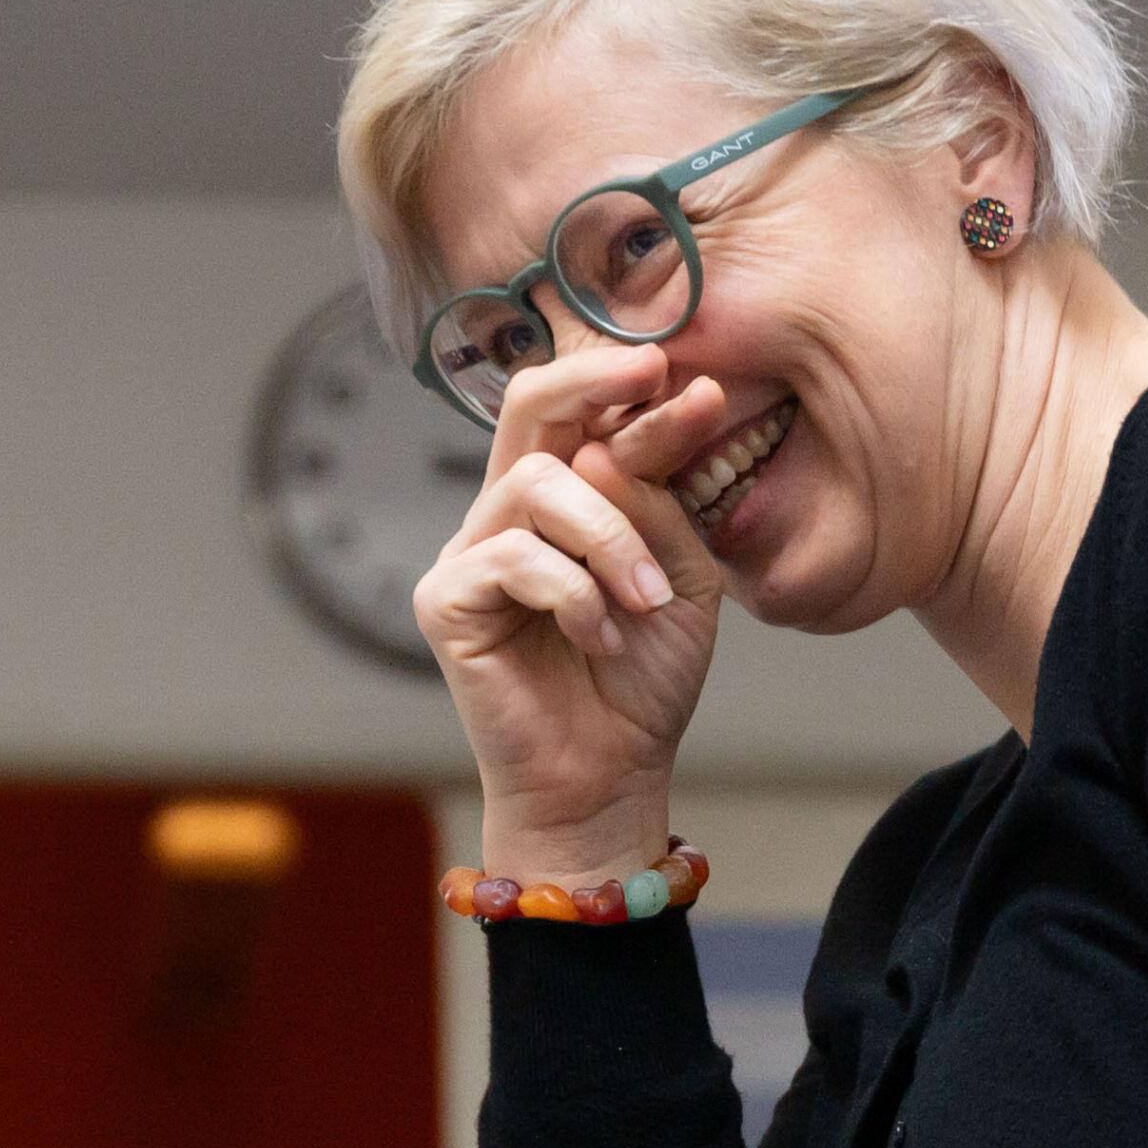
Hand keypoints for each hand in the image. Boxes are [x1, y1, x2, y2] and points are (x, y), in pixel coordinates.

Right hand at [414, 344, 729, 885]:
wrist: (610, 773)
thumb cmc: (643, 679)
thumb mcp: (678, 579)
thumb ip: (657, 507)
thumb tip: (616, 442)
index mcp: (572, 499)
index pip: (593, 419)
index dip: (639, 392)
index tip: (703, 387)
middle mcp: (513, 513)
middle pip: (529, 407)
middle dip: (592, 380)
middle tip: (652, 374)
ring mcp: (473, 552)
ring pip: (537, 486)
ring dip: (609, 537)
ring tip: (646, 601)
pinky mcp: (444, 601)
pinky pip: (513, 558)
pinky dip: (574, 594)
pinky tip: (601, 637)